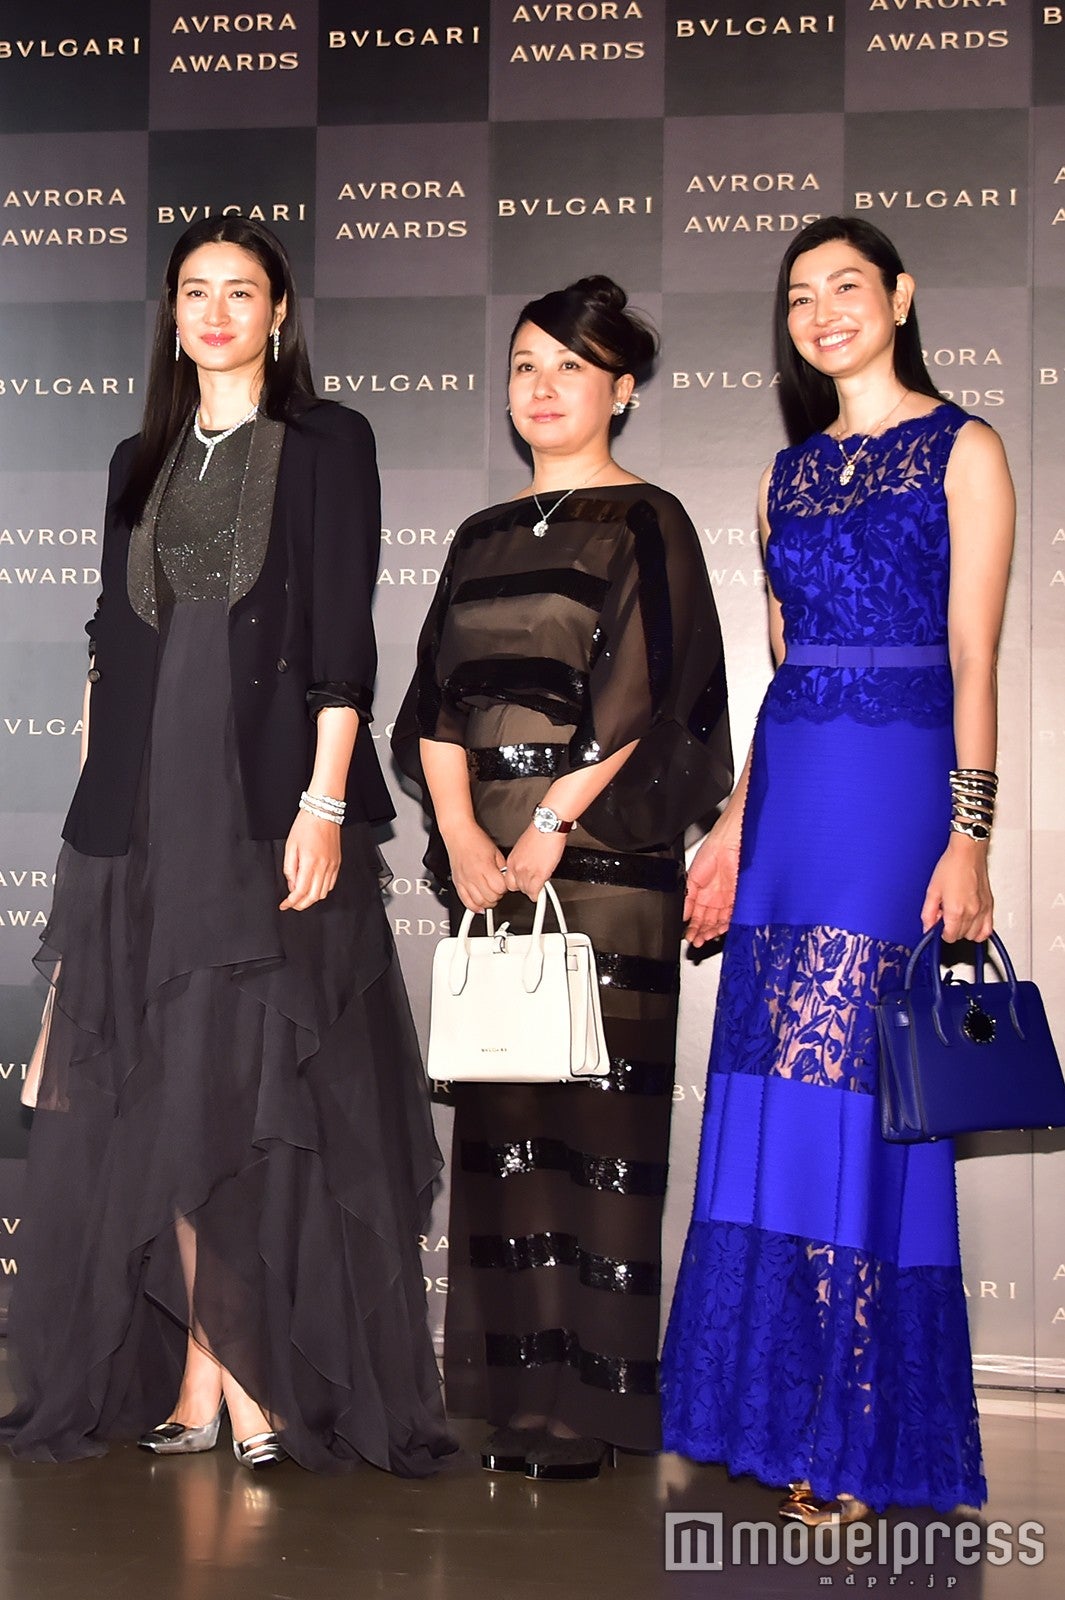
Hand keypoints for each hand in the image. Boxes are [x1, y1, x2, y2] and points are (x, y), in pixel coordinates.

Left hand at [280, 810, 341, 910]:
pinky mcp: (337, 863)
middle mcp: (323, 866)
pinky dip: (322, 890)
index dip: (292, 902)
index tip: (285, 904)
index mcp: (310, 862)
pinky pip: (331, 883)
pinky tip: (314, 886)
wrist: (323, 813)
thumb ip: (289, 868)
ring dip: (312, 898)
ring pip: (324, 892)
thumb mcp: (290, 846)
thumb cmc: (306, 825)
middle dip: (302, 904)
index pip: (301, 891)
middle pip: (314, 896)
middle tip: (293, 904)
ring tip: (302, 896)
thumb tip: (291, 884)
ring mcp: (332, 865)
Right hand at [443, 819, 507, 912]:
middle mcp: (474, 876)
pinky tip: (479, 906)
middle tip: (497, 889)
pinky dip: (473, 907)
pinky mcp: (457, 883)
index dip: (505, 887)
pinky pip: (465, 901)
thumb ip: (502, 867)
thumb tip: (507, 879)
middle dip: (497, 895)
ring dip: (487, 902)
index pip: (500, 888)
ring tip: (490, 896)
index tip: (504, 883)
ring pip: (479, 903)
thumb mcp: (496, 852)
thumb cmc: (475, 840)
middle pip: (490, 898)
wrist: (459, 835)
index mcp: (485, 867)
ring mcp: (464, 881)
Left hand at [504, 824, 566, 900]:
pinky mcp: (538, 876)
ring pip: (526, 891)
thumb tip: (526, 865)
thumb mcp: (523, 847)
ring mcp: (526, 873)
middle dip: (525, 886)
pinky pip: (535, 893)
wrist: (547, 827)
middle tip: (533, 882)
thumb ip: (522, 859)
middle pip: (515, 887)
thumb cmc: (540, 833)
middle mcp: (516, 867)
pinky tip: (542, 890)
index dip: (516, 882)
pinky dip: (539, 894)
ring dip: (534, 889)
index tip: (522, 881)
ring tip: (540, 882)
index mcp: (512, 859)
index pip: (508, 879)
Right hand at [684, 832, 739, 946]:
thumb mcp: (691, 877)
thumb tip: (682, 915)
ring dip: (713, 932)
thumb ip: (687, 898)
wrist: (729, 844)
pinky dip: (727, 924)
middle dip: (702, 933)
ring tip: (706, 939)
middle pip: (708, 922)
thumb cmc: (710, 852)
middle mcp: (715, 898)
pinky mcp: (739, 897)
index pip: (696, 916)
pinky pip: (733, 915)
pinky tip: (721, 931)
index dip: (693, 928)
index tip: (689, 936)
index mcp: (701, 894)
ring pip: (720, 921)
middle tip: (697, 941)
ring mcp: (727, 898)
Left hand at [920, 834, 992, 943]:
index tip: (938, 926)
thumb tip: (927, 927)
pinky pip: (988, 929)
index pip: (949, 937)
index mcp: (956, 910)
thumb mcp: (932, 890)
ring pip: (975, 935)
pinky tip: (972, 923)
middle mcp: (972, 913)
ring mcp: (983, 910)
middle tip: (945, 916)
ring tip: (958, 917)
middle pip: (961, 936)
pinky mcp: (990, 905)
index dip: (940, 933)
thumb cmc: (951, 866)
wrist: (967, 852)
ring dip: (965, 930)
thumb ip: (928, 913)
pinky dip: (980, 930)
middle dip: (951, 929)